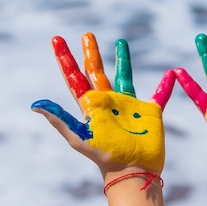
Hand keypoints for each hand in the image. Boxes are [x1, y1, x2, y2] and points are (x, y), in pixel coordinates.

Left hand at [31, 33, 175, 174]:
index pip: (75, 77)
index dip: (65, 59)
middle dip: (91, 53)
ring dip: (123, 60)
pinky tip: (171, 73)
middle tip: (87, 34)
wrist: (132, 170)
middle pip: (97, 71)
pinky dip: (166, 85)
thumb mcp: (79, 136)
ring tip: (120, 42)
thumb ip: (59, 119)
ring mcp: (129, 105)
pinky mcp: (150, 112)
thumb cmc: (105, 155)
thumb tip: (35, 104)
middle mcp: (109, 101)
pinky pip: (159, 94)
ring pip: (125, 76)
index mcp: (91, 105)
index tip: (57, 40)